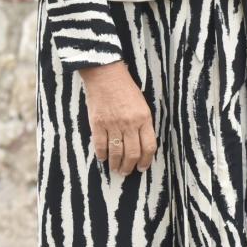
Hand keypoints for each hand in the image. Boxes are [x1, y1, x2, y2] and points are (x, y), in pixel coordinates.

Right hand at [77, 61, 156, 176]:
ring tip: (116, 169)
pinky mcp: (98, 123)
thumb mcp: (142, 103)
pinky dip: (102, 155)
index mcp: (144, 117)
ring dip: (116, 165)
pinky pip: (100, 145)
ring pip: (116, 153)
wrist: (105, 74)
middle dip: (130, 167)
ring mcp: (113, 124)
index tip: (142, 167)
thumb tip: (141, 144)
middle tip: (127, 172)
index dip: (146, 161)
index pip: (149, 146)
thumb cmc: (125, 87)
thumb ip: (143, 123)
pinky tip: (103, 158)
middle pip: (132, 154)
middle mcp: (130, 123)